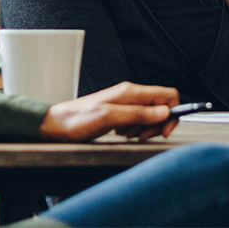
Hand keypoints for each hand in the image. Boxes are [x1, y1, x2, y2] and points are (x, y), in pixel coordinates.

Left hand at [39, 82, 186, 141]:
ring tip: (126, 135)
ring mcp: (125, 104)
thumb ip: (138, 114)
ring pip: (151, 115)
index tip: (165, 130)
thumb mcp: (109, 118)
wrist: (55, 125)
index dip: (173, 113)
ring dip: (145, 129)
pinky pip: (138, 121)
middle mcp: (130, 95)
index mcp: (131, 92)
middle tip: (141, 136)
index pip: (168, 95)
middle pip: (161, 107)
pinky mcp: (120, 113)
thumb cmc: (76, 121)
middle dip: (157, 125)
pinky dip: (134, 131)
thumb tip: (164, 112)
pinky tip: (121, 134)